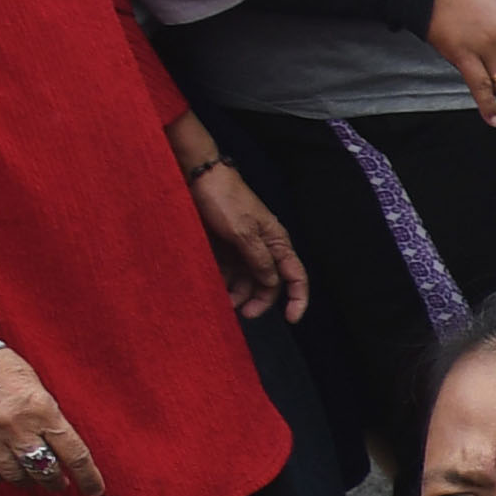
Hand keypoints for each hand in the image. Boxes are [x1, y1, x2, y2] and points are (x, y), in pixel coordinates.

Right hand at [0, 332, 104, 495]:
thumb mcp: (35, 385)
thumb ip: (48, 416)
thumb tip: (60, 446)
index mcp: (41, 410)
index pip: (74, 454)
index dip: (88, 478)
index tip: (94, 489)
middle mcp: (16, 427)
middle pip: (45, 471)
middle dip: (56, 481)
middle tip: (59, 482)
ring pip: (15, 476)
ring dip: (28, 481)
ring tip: (32, 478)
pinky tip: (3, 472)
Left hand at [186, 153, 306, 320]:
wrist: (198, 176)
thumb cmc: (225, 200)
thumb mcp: (244, 233)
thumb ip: (260, 261)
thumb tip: (272, 283)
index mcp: (277, 242)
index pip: (296, 276)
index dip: (297, 299)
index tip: (290, 319)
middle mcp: (263, 247)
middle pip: (269, 282)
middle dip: (259, 300)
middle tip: (245, 314)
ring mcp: (243, 247)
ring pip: (247, 279)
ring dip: (238, 293)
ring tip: (223, 301)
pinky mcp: (225, 245)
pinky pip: (228, 270)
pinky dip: (224, 281)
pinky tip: (214, 286)